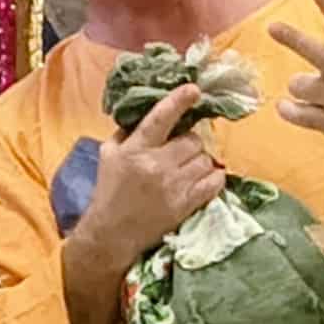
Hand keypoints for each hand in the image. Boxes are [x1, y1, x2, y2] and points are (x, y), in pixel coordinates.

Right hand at [71, 82, 226, 280]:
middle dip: (190, 142)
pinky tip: (205, 178)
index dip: (178, 101)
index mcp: (135, 150)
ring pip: (205, 159)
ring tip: (189, 167)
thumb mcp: (108, 155)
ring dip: (200, 160)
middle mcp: (155, 165)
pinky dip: (214, 177)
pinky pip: (214, 182)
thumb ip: (126, 133)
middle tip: (183, 150)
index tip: (194, 89)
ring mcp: (173, 186)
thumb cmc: (109, 191)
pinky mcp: (185, 205)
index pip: (160, 118)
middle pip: (192, 140)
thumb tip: (146, 112)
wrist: (111, 234)